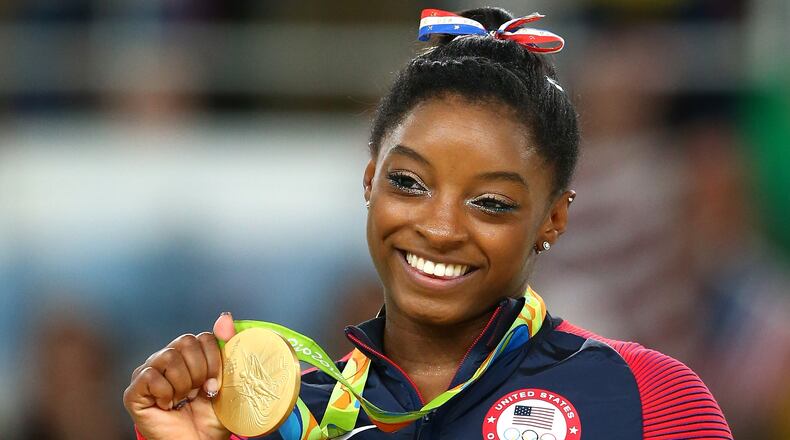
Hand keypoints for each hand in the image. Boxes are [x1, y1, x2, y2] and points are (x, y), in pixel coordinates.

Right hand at [123, 313, 237, 439]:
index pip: (203, 337)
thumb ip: (227, 346)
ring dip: (183, 384)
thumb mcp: (229, 380)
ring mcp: (148, 373)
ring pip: (168, 357)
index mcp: (188, 355)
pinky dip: (166, 393)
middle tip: (199, 393)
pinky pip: (150, 376)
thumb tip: (225, 316)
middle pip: (185, 341)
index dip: (214, 361)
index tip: (215, 385)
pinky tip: (169, 406)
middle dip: (200, 371)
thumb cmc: (211, 416)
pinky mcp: (134, 391)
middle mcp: (166, 359)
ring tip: (184, 400)